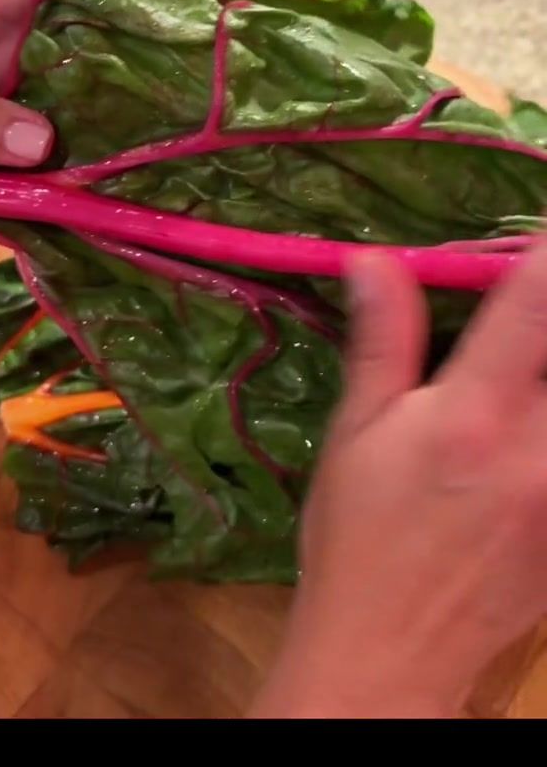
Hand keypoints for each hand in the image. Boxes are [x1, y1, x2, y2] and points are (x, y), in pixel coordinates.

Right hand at [250, 239, 546, 717]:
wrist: (388, 653)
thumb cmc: (356, 537)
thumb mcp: (357, 433)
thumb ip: (382, 340)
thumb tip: (373, 258)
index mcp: (475, 416)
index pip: (534, 304)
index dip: (546, 253)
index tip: (542, 232)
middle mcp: (542, 448)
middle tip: (529, 314)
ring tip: (527, 367)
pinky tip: (530, 424)